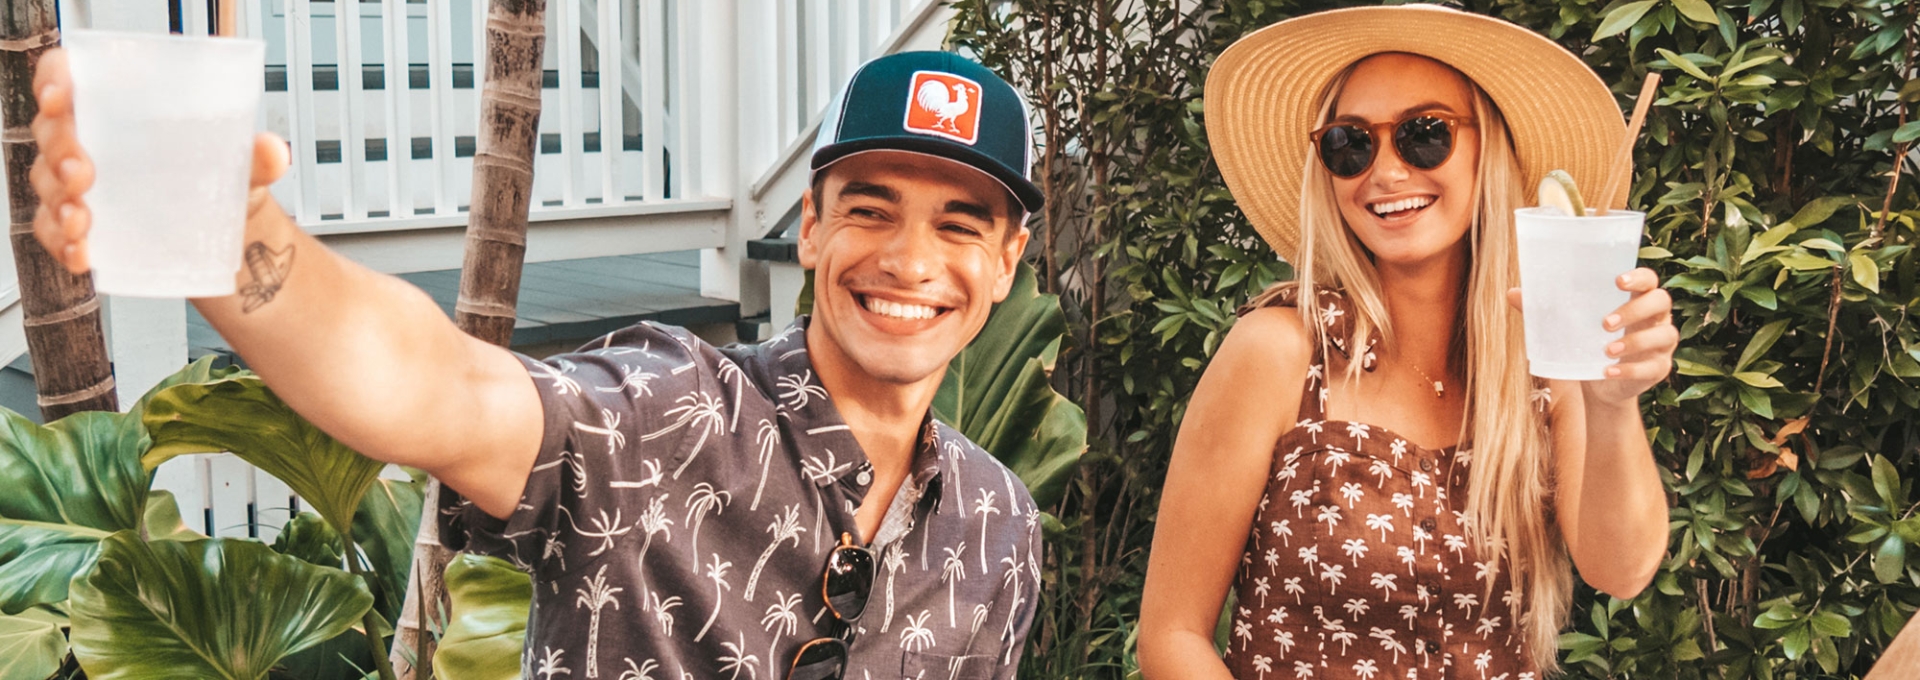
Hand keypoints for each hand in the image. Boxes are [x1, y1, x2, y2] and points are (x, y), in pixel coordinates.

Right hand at [28, 47, 290, 275]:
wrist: (226, 229)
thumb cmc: (217, 175)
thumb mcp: (240, 162)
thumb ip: (257, 155)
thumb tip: (274, 151)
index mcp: (119, 105)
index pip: (69, 74)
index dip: (54, 80)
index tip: (61, 99)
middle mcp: (91, 138)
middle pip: (53, 132)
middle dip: (61, 152)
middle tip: (83, 175)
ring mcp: (78, 181)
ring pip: (47, 182)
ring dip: (59, 203)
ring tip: (83, 221)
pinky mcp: (79, 221)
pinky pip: (53, 230)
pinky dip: (62, 243)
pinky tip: (82, 253)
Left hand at [1506, 268, 1676, 404]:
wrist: (1598, 384)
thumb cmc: (1586, 342)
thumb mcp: (1567, 325)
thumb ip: (1545, 309)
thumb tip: (1512, 293)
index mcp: (1637, 298)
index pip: (1649, 279)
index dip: (1639, 277)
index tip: (1618, 281)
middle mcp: (1656, 317)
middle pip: (1661, 302)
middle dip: (1635, 310)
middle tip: (1604, 322)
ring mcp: (1661, 344)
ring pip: (1663, 335)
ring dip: (1634, 341)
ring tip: (1606, 349)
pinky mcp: (1658, 368)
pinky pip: (1652, 367)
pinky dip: (1630, 369)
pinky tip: (1609, 371)